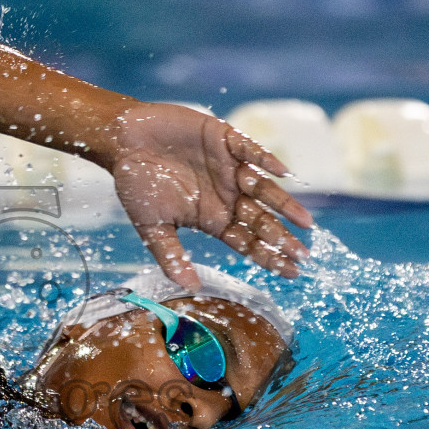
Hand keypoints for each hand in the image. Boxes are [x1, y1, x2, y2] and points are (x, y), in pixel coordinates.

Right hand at [105, 101, 313, 288]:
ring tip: (304, 221)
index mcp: (212, 217)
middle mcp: (225, 195)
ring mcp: (227, 167)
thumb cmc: (135, 185)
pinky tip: (282, 172)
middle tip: (303, 254)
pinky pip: (249, 149)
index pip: (247, 241)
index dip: (268, 256)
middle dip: (281, 237)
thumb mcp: (151, 227)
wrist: (123, 142)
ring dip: (283, 203)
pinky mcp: (223, 139)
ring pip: (262, 188)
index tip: (292, 272)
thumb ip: (171, 256)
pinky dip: (265, 159)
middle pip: (260, 219)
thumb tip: (191, 289)